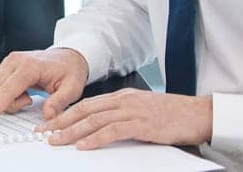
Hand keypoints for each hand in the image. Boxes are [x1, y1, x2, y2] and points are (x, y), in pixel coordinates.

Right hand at [0, 47, 89, 124]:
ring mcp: (7, 62)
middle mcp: (14, 61)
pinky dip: (3, 94)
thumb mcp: (72, 89)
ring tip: (26, 96)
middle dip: (8, 104)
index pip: (7, 90)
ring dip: (5, 100)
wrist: (66, 57)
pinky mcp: (4, 66)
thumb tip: (47, 116)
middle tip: (29, 101)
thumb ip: (59, 103)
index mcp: (29, 66)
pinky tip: (20, 91)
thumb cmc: (69, 71)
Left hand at [40, 89, 212, 149]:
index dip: (64, 114)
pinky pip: (114, 130)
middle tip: (42, 133)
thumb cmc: (174, 114)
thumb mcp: (143, 109)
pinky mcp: (143, 124)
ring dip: (72, 131)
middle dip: (60, 122)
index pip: (86, 104)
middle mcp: (124, 101)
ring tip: (56, 141)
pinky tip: (84, 146)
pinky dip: (96, 138)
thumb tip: (100, 127)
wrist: (200, 114)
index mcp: (122, 97)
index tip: (48, 124)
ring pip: (94, 120)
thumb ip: (122, 114)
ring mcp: (133, 111)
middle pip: (84, 110)